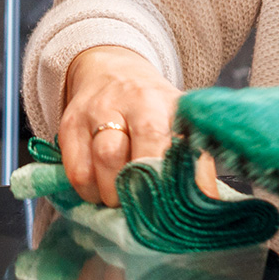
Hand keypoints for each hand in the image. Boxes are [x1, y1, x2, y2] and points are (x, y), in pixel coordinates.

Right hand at [58, 45, 217, 205]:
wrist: (115, 73)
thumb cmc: (156, 110)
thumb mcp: (182, 126)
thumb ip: (197, 162)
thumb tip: (209, 201)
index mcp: (164, 101)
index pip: (156, 137)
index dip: (158, 176)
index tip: (166, 206)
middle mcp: (128, 101)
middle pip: (121, 151)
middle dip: (130, 189)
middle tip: (141, 207)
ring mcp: (95, 111)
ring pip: (100, 161)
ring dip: (111, 193)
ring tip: (121, 200)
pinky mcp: (69, 124)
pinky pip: (76, 170)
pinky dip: (89, 191)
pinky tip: (101, 190)